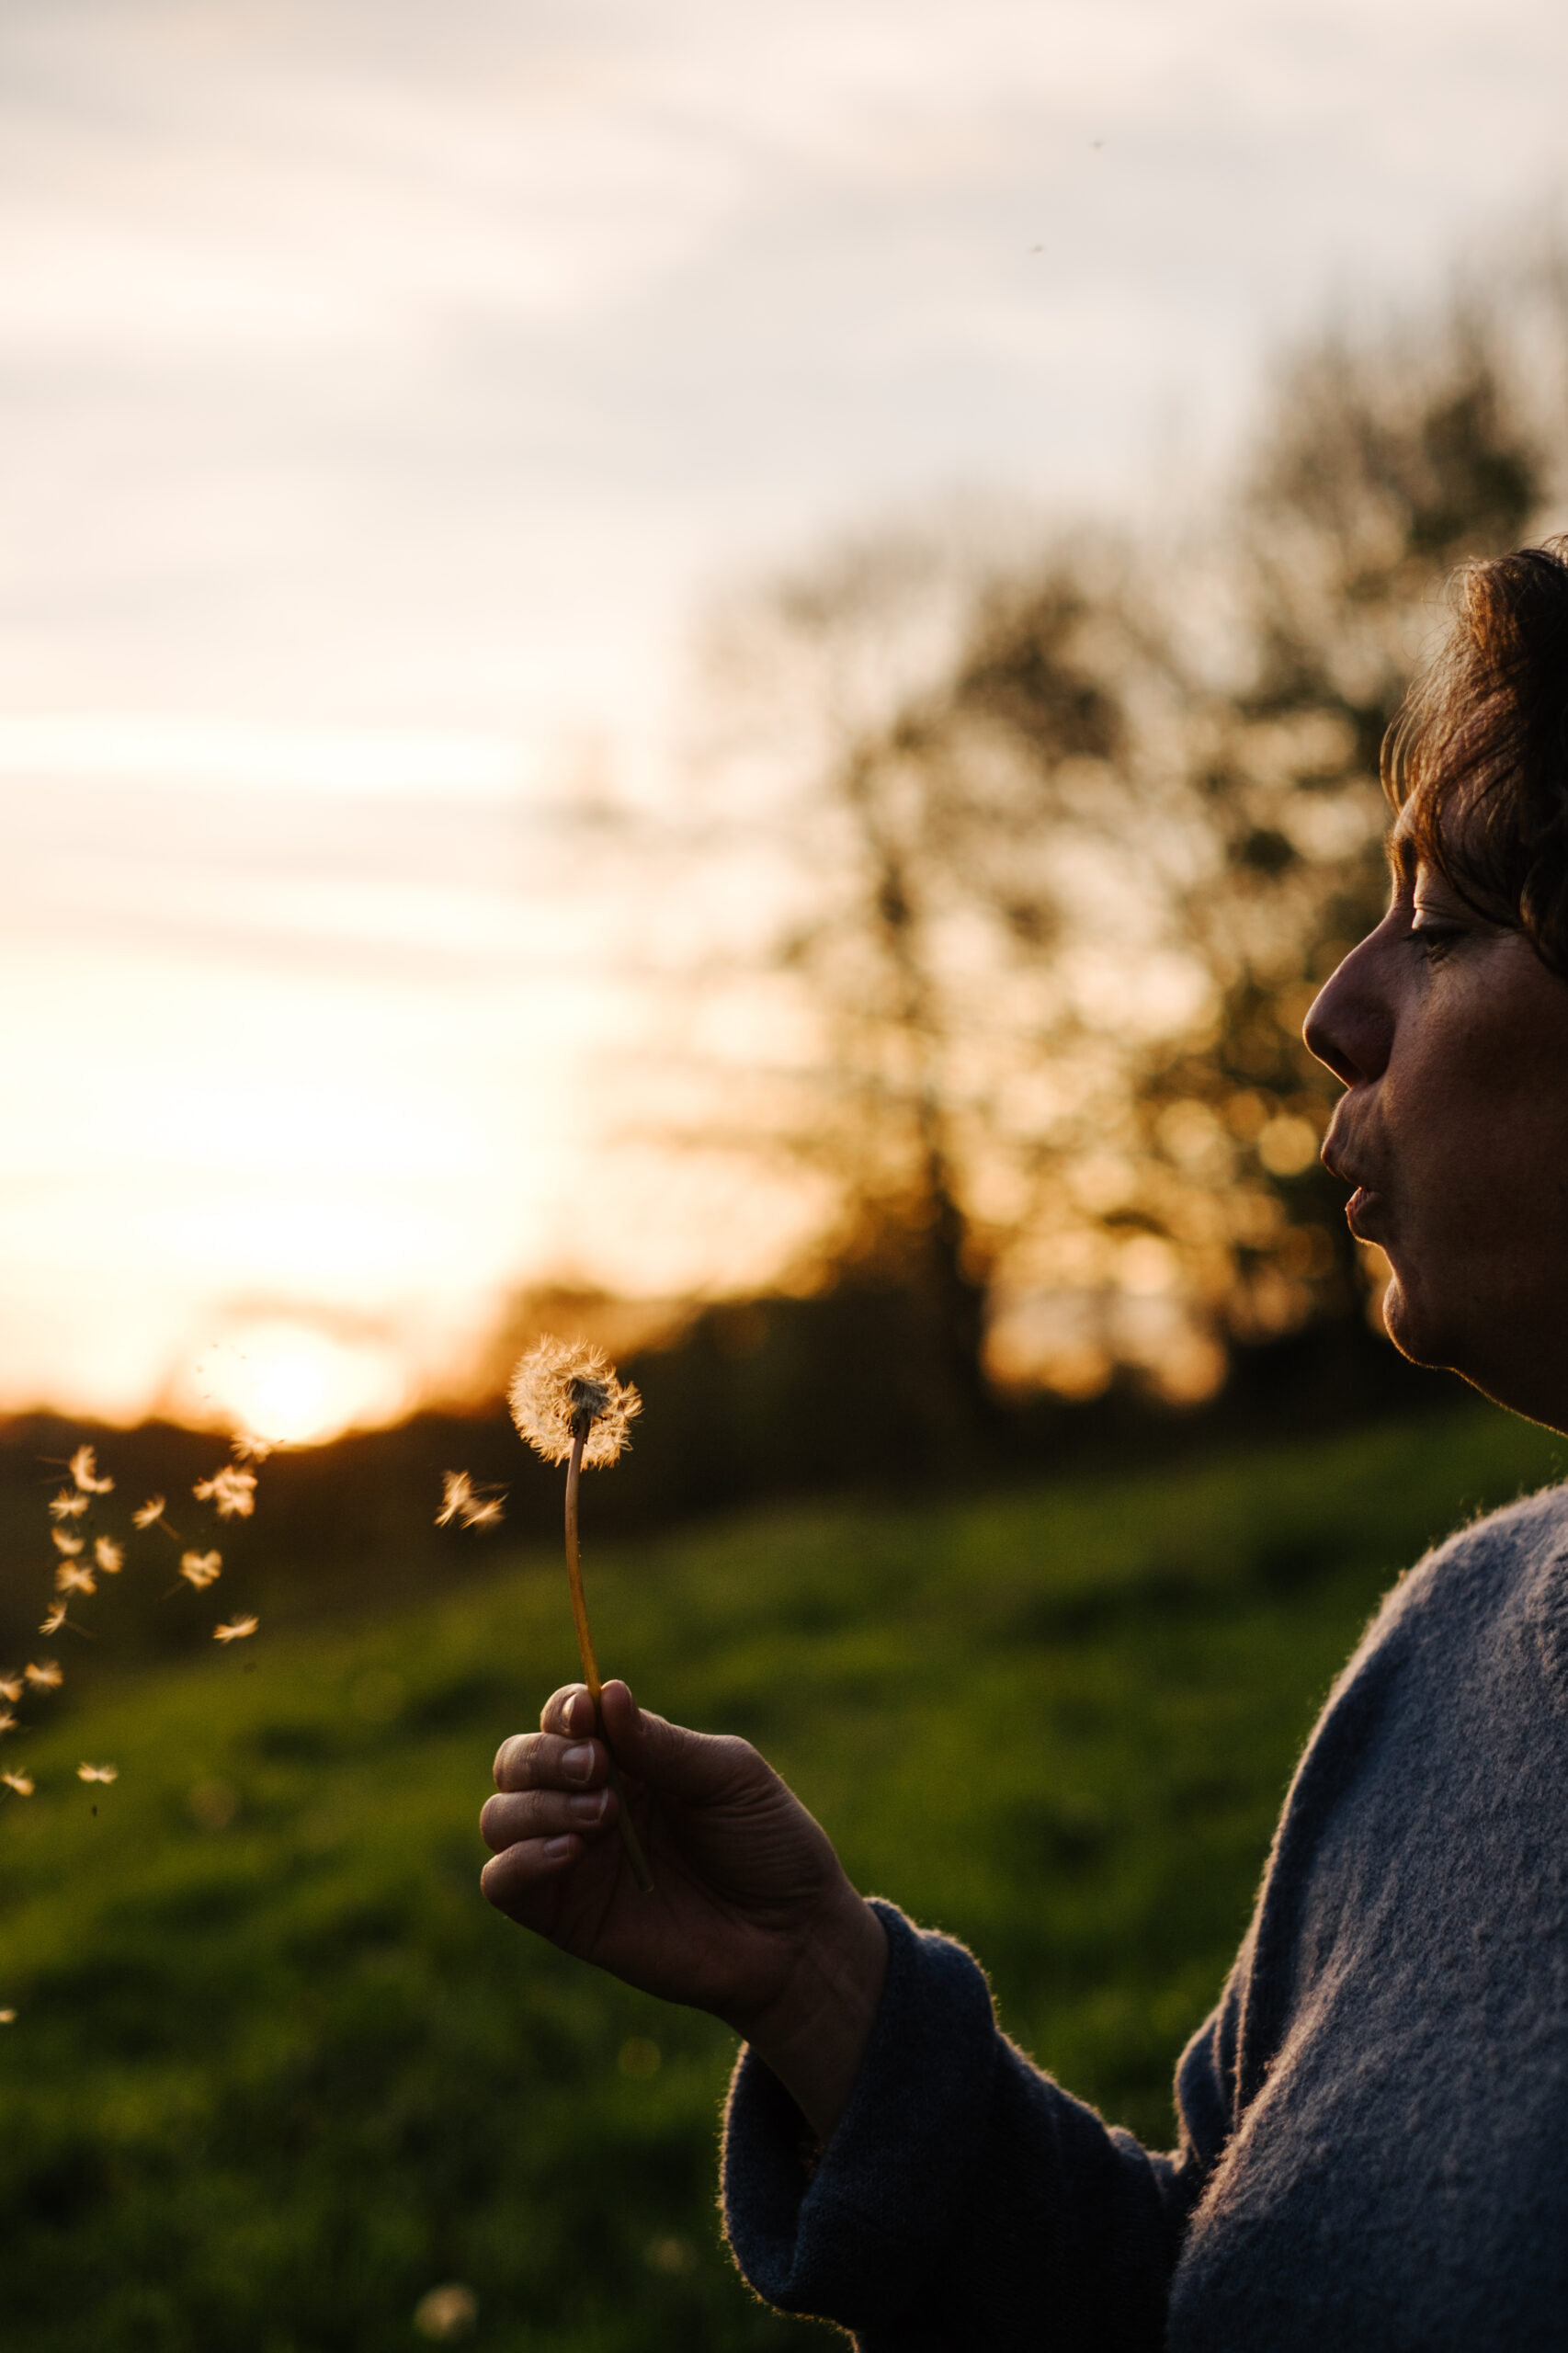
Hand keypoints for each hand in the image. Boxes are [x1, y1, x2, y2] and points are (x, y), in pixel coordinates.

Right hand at [480, 1680, 887, 2138]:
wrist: (793, 1936)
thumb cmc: (771, 1845)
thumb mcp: (730, 1778)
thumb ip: (664, 1745)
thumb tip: (605, 1692)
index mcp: (628, 1759)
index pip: (564, 1718)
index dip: (563, 1710)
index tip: (586, 1715)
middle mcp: (588, 1803)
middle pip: (516, 1760)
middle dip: (544, 1755)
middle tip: (597, 1769)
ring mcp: (573, 1860)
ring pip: (499, 1817)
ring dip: (536, 1805)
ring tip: (602, 1816)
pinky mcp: (565, 1916)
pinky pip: (502, 1883)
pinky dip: (519, 1859)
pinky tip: (570, 1851)